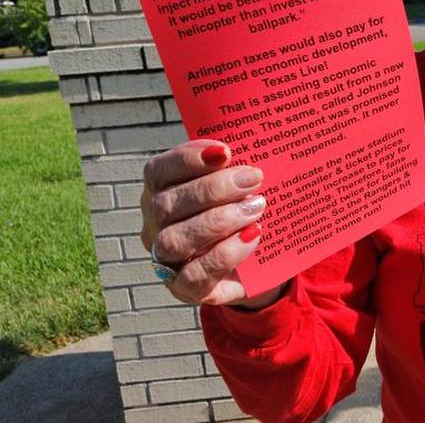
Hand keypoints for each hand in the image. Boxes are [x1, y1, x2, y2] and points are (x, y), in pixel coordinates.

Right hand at [140, 140, 281, 307]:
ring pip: (175, 240)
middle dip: (212, 189)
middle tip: (253, 177)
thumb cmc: (242, 213)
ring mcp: (166, 259)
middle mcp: (156, 225)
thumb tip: (262, 141)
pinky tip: (252, 237)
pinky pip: (194, 276)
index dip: (186, 159)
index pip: (158, 171)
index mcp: (161, 193)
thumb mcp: (238, 187)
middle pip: (167, 205)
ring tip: (256, 208)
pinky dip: (225, 254)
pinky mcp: (185, 289)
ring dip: (218, 221)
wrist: (258, 264)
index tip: (225, 151)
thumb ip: (236, 167)